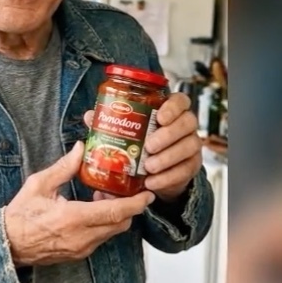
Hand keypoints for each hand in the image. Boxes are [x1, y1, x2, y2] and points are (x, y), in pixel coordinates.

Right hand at [3, 142, 154, 265]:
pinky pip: (101, 239)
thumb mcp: (39, 185)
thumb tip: (80, 148)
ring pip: (112, 232)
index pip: (115, 212)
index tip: (148, 194)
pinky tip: (92, 211)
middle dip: (128, 207)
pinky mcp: (79, 255)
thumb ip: (63, 168)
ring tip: (102, 196)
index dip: (136, 204)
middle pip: (121, 223)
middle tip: (124, 189)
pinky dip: (104, 224)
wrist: (7, 244)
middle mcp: (82, 237)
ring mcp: (82, 249)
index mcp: (73, 218)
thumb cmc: (20, 215)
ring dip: (115, 215)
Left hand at [83, 91, 200, 200]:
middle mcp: (184, 126)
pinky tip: (152, 182)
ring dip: (168, 157)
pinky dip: (168, 177)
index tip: (160, 117)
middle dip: (168, 134)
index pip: (180, 100)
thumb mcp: (124, 133)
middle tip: (149, 146)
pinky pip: (185, 170)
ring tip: (148, 167)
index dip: (173, 107)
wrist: (153, 173)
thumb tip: (90, 116)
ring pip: (190, 145)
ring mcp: (191, 145)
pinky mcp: (191, 166)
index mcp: (169, 111)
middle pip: (188, 122)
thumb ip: (110, 122)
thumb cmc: (138, 144)